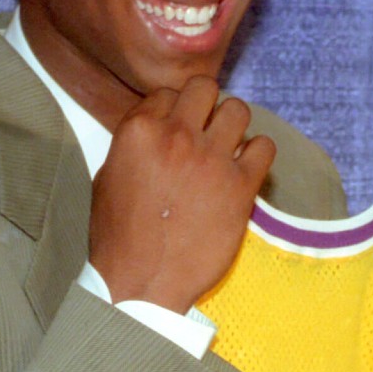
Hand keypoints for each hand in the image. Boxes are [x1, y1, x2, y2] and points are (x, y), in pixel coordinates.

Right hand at [89, 77, 275, 311]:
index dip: (174, 110)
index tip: (178, 129)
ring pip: (239, 110)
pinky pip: (264, 147)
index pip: (167, 93)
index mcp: (138, 131)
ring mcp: (211, 159)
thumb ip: (133, 145)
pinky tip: (246, 169)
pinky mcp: (240, 186)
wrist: (142, 282)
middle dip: (206, 105)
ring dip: (234, 126)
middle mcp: (176, 136)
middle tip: (205, 130)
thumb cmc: (119, 236)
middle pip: (205, 88)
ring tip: (227, 148)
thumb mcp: (108, 177)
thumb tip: (153, 130)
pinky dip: (258, 154)